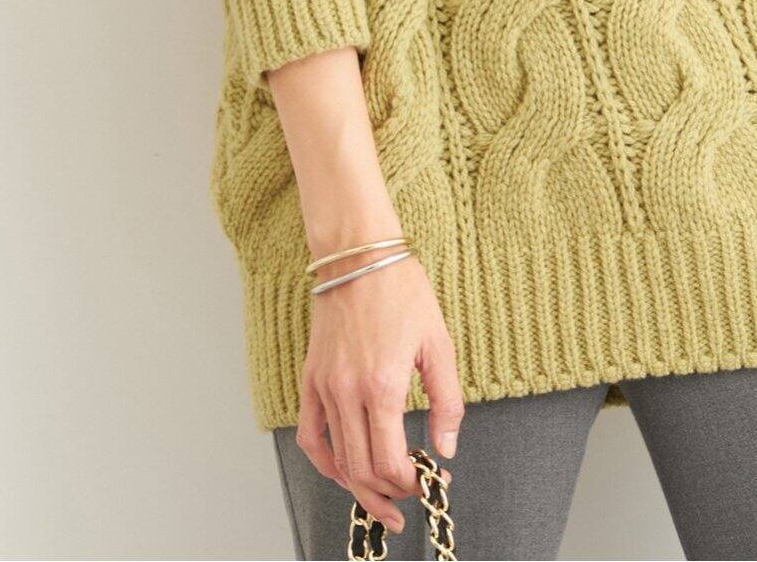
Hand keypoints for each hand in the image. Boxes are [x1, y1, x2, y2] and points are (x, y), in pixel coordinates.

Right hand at [296, 251, 462, 534]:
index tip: (428, 480)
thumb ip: (446, 401)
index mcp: (383, 385)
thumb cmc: (402, 290)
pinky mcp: (311, 377)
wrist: (358, 254)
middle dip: (387, 495)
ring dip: (358, 487)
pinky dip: (324, 461)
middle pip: (361, 470)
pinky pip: (310, 433)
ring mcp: (325, 386)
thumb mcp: (438, 343)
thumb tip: (446, 447)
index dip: (411, 483)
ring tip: (379, 499)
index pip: (391, 462)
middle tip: (407, 502)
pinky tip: (342, 470)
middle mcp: (348, 392)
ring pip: (336, 459)